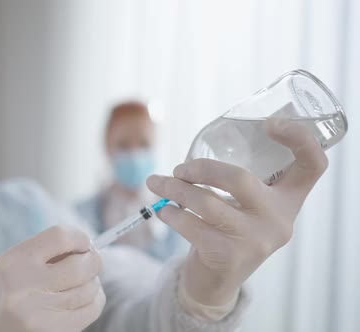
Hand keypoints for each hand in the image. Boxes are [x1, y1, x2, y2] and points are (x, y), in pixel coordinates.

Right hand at [0, 225, 105, 331]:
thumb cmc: (12, 293)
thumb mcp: (17, 265)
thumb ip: (49, 252)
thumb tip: (90, 246)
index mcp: (14, 261)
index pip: (60, 237)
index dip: (81, 238)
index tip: (85, 244)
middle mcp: (23, 285)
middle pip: (81, 265)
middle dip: (94, 261)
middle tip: (91, 262)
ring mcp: (38, 312)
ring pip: (89, 289)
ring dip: (93, 283)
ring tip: (82, 283)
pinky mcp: (52, 331)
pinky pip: (91, 310)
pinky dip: (95, 300)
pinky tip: (83, 299)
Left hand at [147, 118, 328, 305]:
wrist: (216, 282)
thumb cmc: (228, 231)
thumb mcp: (246, 207)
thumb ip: (237, 183)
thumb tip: (189, 157)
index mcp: (288, 200)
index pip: (312, 166)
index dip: (300, 139)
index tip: (270, 123)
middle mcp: (279, 220)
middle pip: (240, 179)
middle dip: (200, 168)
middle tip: (178, 169)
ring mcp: (255, 240)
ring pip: (208, 203)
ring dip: (175, 189)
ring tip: (157, 183)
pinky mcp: (228, 256)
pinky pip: (191, 225)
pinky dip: (170, 214)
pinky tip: (162, 210)